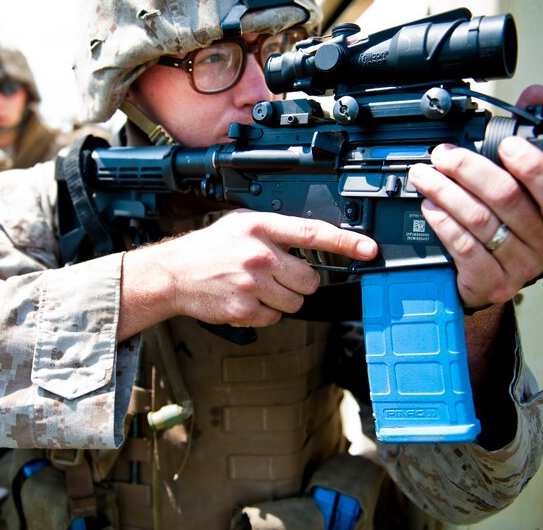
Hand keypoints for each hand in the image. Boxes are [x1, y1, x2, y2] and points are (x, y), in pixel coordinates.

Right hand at [119, 210, 377, 336]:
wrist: (173, 274)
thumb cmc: (207, 248)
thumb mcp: (240, 224)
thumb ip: (275, 231)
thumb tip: (312, 241)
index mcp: (260, 227)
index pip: (312, 233)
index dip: (346, 242)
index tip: (369, 248)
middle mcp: (259, 254)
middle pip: (309, 279)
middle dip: (299, 282)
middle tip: (276, 276)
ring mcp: (252, 284)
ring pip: (295, 302)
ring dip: (282, 299)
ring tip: (256, 287)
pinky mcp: (245, 309)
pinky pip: (275, 318)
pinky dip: (265, 314)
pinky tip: (245, 300)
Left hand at [408, 85, 542, 307]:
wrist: (496, 275)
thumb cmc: (514, 224)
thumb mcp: (530, 185)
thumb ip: (532, 138)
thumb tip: (535, 94)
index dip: (533, 167)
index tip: (505, 145)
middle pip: (506, 199)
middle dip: (468, 169)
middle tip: (442, 154)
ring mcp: (521, 267)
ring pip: (478, 219)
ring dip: (445, 191)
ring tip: (424, 175)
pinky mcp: (491, 282)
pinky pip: (463, 247)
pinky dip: (442, 223)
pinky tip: (429, 207)